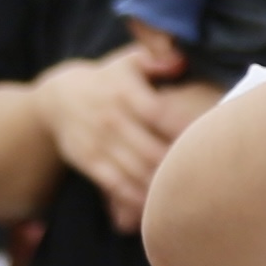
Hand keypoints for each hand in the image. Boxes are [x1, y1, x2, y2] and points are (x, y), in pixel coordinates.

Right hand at [36, 39, 208, 230]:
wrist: (57, 99)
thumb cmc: (107, 79)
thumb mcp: (127, 61)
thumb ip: (155, 59)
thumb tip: (180, 60)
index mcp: (125, 93)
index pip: (159, 114)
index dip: (184, 129)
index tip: (208, 139)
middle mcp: (112, 120)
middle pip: (152, 151)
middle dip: (178, 166)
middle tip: (206, 177)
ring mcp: (100, 144)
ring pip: (137, 173)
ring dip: (162, 187)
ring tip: (188, 195)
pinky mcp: (90, 163)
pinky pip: (117, 186)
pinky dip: (138, 199)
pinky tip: (159, 206)